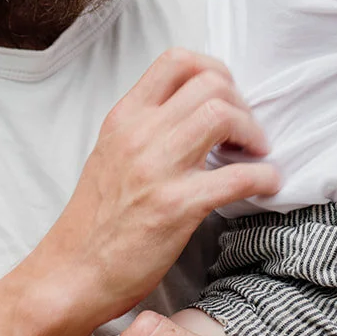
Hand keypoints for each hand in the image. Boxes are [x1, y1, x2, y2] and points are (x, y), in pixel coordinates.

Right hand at [39, 51, 278, 324]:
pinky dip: (264, 177)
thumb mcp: (109, 155)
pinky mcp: (176, 207)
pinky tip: (265, 185)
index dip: (215, 71)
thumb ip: (144, 129)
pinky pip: (237, 177)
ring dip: (253, 132)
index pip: (176, 61)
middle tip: (245, 133)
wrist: (71, 274)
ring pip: (223, 115)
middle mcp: (139, 134)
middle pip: (210, 83)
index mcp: (123, 118)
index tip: (227, 97)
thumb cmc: (93, 223)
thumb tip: (191, 115)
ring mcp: (157, 169)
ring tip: (254, 154)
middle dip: (241, 104)